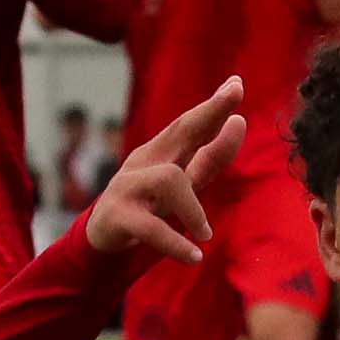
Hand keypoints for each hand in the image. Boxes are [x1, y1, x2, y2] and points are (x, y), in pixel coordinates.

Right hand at [83, 80, 244, 263]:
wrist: (100, 241)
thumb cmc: (147, 208)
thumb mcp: (182, 185)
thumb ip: (208, 158)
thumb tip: (239, 122)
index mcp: (163, 153)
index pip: (191, 125)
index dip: (214, 106)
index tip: (237, 83)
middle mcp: (146, 163)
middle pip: (180, 132)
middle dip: (208, 114)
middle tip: (234, 100)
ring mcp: (129, 187)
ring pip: (170, 180)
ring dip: (193, 210)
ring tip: (204, 235)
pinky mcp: (118, 216)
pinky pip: (151, 227)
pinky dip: (175, 242)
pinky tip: (194, 255)